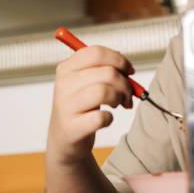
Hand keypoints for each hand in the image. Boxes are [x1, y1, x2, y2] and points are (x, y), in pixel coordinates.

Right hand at [48, 46, 134, 165]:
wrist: (63, 139)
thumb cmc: (82, 106)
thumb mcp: (86, 82)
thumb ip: (104, 69)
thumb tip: (126, 66)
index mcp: (67, 68)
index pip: (97, 53)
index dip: (119, 60)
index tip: (130, 71)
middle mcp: (63, 84)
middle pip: (107, 73)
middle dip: (125, 84)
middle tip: (128, 95)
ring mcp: (65, 106)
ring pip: (104, 91)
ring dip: (119, 99)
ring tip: (118, 105)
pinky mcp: (71, 127)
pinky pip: (101, 117)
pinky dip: (109, 118)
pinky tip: (105, 119)